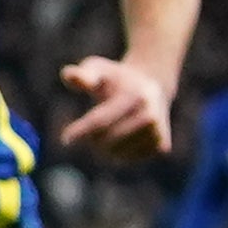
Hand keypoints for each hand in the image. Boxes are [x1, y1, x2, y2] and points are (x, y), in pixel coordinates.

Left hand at [55, 52, 175, 161]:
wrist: (153, 86)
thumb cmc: (116, 78)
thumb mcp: (98, 68)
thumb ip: (82, 74)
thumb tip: (71, 76)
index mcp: (134, 96)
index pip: (101, 120)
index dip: (81, 131)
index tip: (65, 139)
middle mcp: (150, 115)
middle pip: (108, 139)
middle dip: (91, 138)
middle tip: (86, 131)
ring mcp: (158, 132)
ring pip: (118, 153)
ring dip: (104, 148)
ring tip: (107, 129)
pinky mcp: (162, 146)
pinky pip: (129, 159)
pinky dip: (119, 154)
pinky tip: (121, 137)